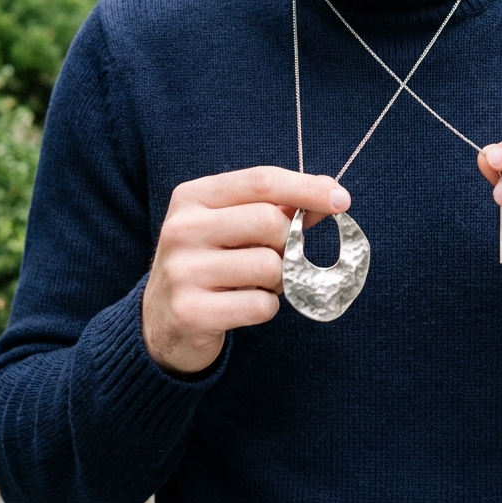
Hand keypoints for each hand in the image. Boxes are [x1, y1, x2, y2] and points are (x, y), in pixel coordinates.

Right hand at [143, 167, 349, 374]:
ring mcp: (182, 271)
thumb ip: (279, 209)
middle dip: (288, 243)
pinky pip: (261, 306)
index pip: (261, 181)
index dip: (307, 187)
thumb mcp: (233, 226)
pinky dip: (266, 307)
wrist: (160, 322)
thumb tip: (331, 199)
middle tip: (277, 258)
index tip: (342, 199)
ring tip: (255, 284)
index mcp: (192, 197)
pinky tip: (241, 306)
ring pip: (269, 266)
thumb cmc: (210, 263)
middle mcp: (181, 229)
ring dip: (278, 280)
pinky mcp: (191, 312)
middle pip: (269, 222)